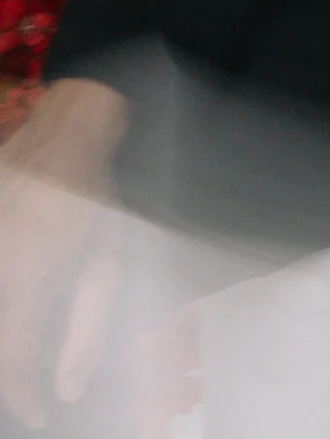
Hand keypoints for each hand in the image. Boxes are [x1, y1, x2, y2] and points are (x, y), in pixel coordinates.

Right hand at [0, 80, 125, 429]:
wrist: (63, 132)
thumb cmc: (92, 198)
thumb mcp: (107, 261)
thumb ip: (89, 328)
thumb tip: (70, 388)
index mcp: (33, 272)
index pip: (13, 359)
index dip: (24, 395)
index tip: (40, 413)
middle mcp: (0, 261)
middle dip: (10, 375)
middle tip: (30, 389)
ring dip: (5, 344)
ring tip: (22, 356)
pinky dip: (0, 312)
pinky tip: (16, 316)